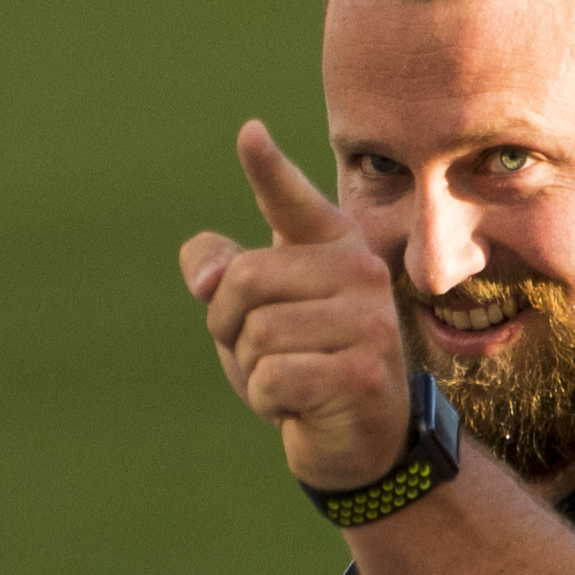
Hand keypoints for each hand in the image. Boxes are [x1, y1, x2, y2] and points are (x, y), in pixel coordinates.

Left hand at [180, 122, 410, 495]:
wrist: (360, 440)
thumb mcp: (254, 315)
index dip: (268, 170)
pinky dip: (269, 402)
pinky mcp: (362, 373)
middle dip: (229, 328)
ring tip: (290, 381)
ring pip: (256, 335)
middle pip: (243, 280)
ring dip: (253, 371)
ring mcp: (369, 322)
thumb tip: (205, 277)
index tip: (248, 134)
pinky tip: (300, 407)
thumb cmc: (304, 363)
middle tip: (262, 354)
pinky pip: (273, 378)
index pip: (292, 202)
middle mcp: (360, 271)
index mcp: (335, 245)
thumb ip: (221, 274)